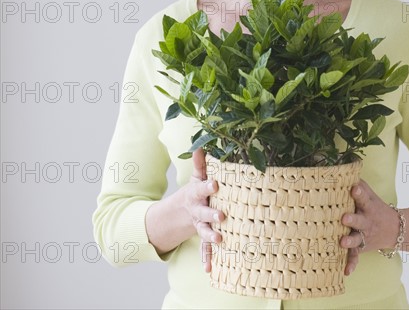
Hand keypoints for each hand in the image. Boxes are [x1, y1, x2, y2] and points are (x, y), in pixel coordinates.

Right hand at [186, 148, 223, 271]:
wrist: (182, 211)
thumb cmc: (197, 190)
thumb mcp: (197, 176)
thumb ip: (201, 163)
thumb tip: (201, 144)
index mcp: (197, 193)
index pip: (202, 188)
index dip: (208, 185)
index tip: (215, 184)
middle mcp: (198, 210)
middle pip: (204, 212)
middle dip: (212, 214)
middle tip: (222, 216)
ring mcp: (199, 225)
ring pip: (204, 231)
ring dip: (211, 236)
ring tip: (219, 239)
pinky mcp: (202, 236)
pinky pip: (204, 248)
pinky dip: (207, 258)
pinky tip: (210, 269)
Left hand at [339, 180, 399, 275]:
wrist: (396, 229)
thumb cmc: (375, 207)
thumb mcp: (370, 195)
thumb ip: (358, 183)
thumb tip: (343, 168)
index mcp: (368, 207)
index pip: (364, 198)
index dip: (359, 193)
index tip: (355, 188)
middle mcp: (366, 222)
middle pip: (359, 220)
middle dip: (352, 219)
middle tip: (344, 217)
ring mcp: (364, 236)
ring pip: (356, 239)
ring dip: (349, 241)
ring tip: (341, 242)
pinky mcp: (362, 247)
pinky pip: (356, 256)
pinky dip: (352, 264)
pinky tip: (346, 271)